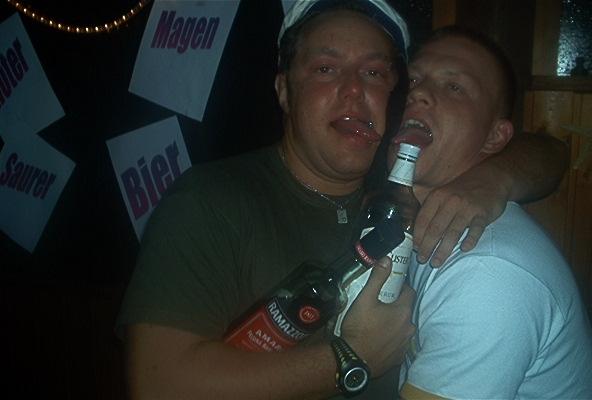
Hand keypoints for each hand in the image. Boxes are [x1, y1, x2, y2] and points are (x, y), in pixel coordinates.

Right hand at [340, 257, 415, 376]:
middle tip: (381, 304)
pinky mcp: (398, 357)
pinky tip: (379, 337)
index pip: (409, 292)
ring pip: (403, 327)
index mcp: (403, 312)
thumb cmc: (359, 328)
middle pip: (406, 310)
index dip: (401, 287)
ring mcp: (404, 344)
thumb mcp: (365, 298)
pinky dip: (392, 338)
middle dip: (396, 306)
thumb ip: (377, 278)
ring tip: (378, 321)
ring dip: (395, 323)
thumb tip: (387, 259)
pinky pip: (398, 343)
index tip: (391, 286)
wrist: (353, 359)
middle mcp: (408, 328)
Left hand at [414, 171, 507, 266]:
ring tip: (437, 262)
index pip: (423, 220)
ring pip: (452, 232)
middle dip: (427, 247)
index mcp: (437, 197)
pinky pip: (475, 229)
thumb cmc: (463, 190)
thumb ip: (430, 208)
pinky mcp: (483, 213)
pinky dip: (470, 240)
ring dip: (443, 249)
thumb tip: (416, 229)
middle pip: (435, 229)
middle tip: (423, 260)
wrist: (492, 177)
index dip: (418, 236)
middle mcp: (450, 202)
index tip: (415, 249)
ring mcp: (467, 208)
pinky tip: (464, 249)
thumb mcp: (443, 192)